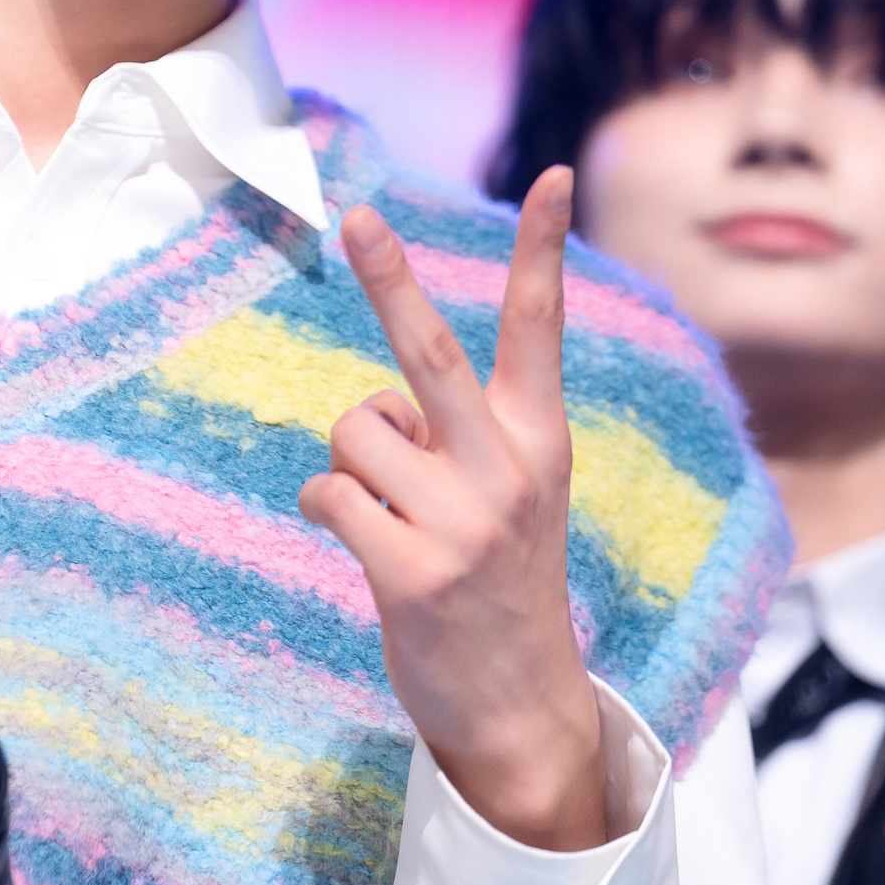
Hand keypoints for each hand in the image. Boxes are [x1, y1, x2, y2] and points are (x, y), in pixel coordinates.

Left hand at [299, 168, 603, 851]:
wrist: (521, 709)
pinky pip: (330, 495)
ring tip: (391, 513)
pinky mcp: (411, 570)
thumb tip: (375, 415)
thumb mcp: (513, 497)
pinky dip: (329, 510)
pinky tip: (364, 546)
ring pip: (354, 432)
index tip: (555, 175)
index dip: (543, 249)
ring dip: (351, 465)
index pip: (541, 328)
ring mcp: (462, 520)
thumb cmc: (500, 586)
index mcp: (540, 441)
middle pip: (429, 352)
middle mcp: (507, 469)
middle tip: (357, 215)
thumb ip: (465, 438)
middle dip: (389, 277)